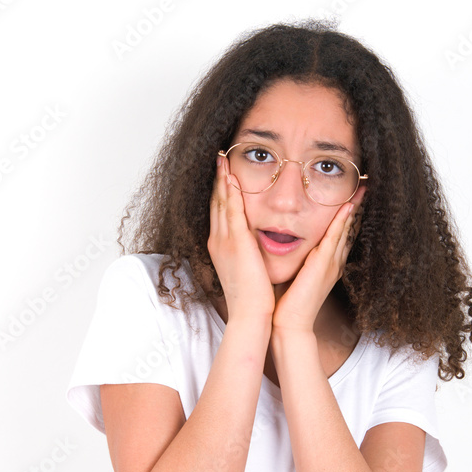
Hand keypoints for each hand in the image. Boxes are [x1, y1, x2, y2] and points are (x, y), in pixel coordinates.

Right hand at [207, 154, 275, 322]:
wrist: (250, 313)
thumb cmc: (252, 296)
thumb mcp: (248, 268)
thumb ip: (249, 253)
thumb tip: (255, 245)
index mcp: (221, 247)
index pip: (219, 212)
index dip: (220, 191)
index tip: (222, 174)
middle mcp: (218, 241)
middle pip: (215, 202)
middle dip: (217, 180)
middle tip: (218, 158)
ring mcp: (225, 241)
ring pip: (220, 202)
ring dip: (221, 179)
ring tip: (222, 159)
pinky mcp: (236, 243)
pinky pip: (231, 211)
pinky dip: (230, 192)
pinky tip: (231, 177)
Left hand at [271, 186, 366, 333]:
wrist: (289, 324)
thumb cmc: (288, 303)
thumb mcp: (295, 276)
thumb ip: (297, 261)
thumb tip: (287, 247)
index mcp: (326, 264)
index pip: (339, 235)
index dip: (346, 216)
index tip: (350, 198)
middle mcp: (333, 262)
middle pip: (348, 229)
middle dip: (356, 207)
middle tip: (364, 187)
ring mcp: (331, 263)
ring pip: (345, 229)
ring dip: (354, 208)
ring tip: (362, 189)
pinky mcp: (323, 264)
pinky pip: (335, 237)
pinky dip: (342, 221)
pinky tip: (348, 206)